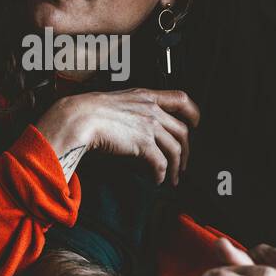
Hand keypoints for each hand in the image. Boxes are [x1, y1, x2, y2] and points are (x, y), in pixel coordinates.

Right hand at [35, 88, 200, 184]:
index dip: (193, 112)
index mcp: (146, 96)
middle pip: (182, 131)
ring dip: (176, 167)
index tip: (195, 123)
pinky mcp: (144, 144)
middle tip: (183, 163)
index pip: (181, 99)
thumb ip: (131, 112)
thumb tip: (135, 129)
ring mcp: (149, 126)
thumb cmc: (89, 111)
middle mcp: (151, 110)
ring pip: (175, 149)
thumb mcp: (116, 102)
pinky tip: (156, 179)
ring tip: (172, 178)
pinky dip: (161, 174)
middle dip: (186, 150)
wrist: (79, 118)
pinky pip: (161, 163)